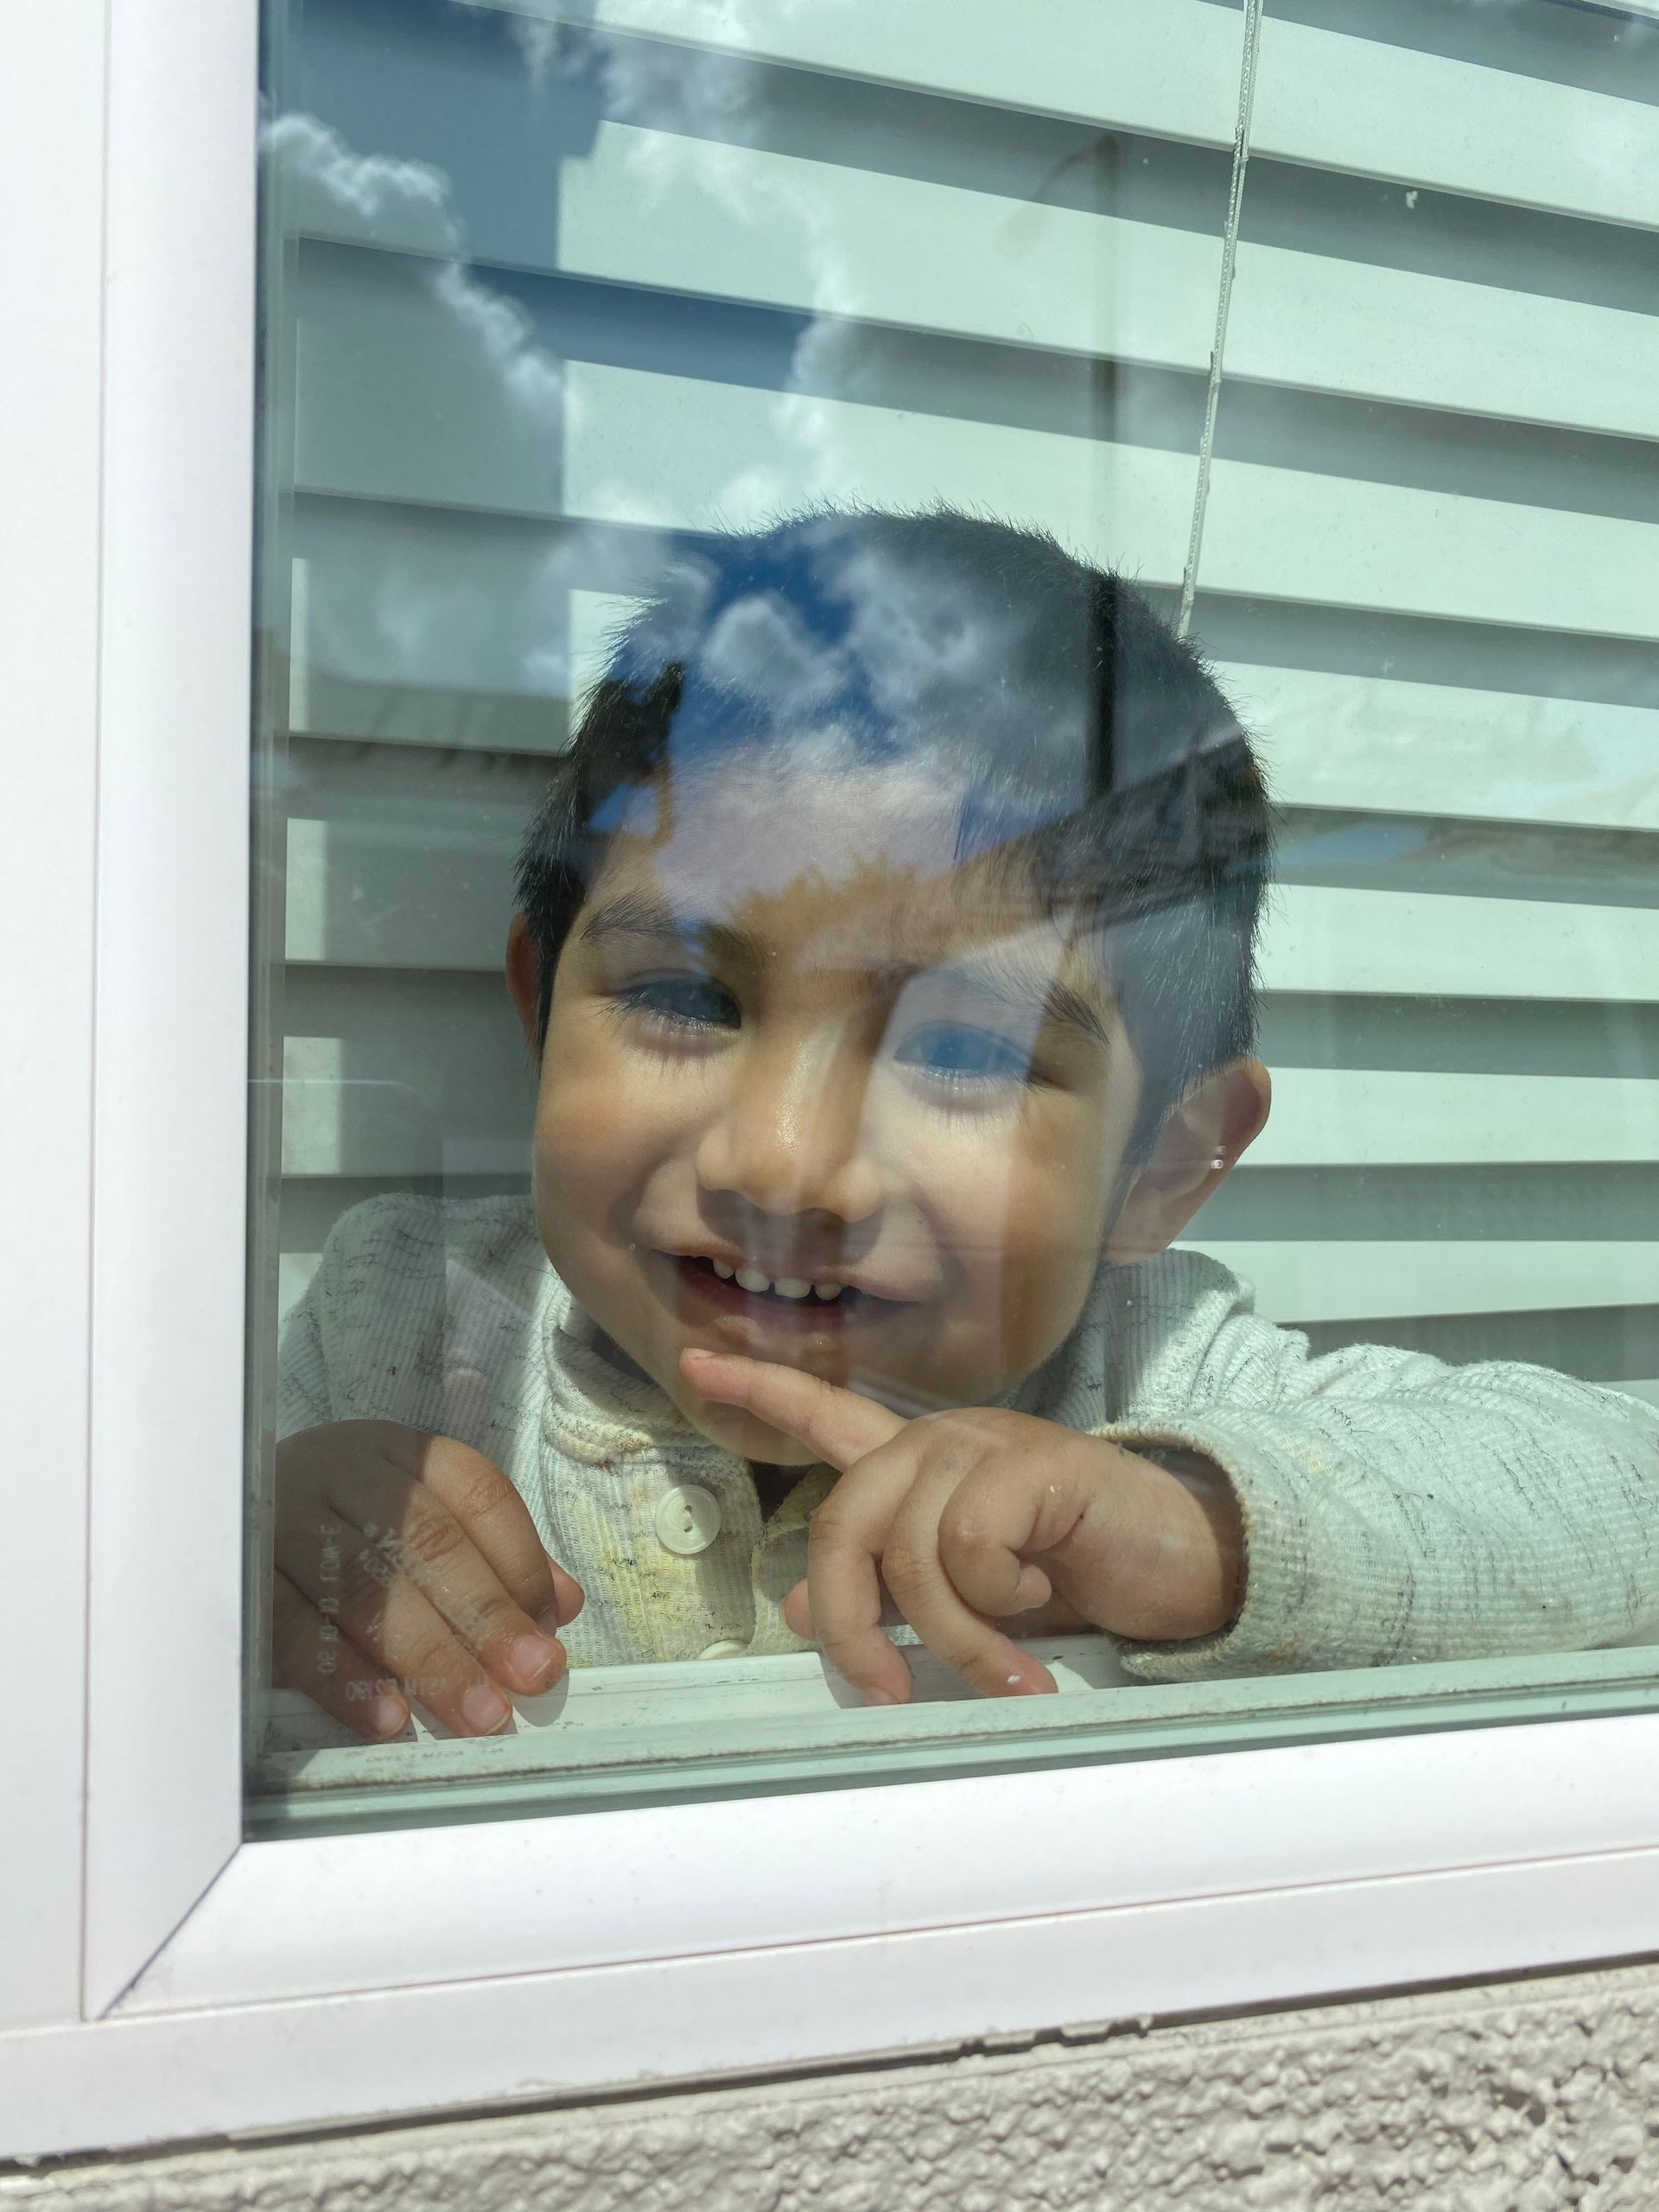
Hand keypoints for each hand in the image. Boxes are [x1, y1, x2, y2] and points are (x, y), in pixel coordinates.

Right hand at [271, 1420, 583, 1741]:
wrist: (200, 1505)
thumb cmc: (336, 1525)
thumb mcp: (412, 1518)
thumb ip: (490, 1558)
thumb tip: (563, 1607)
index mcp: (400, 1451)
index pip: (477, 1495)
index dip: (521, 1561)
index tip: (552, 1627)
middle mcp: (344, 1473)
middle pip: (429, 1543)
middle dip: (488, 1616)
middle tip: (533, 1676)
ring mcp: (285, 1520)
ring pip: (367, 1590)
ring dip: (430, 1658)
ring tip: (479, 1712)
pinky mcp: (239, 1576)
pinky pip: (294, 1629)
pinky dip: (343, 1677)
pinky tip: (386, 1717)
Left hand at [682, 1350, 1240, 1703]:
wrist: (1187, 1567)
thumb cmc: (1080, 1578)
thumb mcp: (970, 1598)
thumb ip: (888, 1593)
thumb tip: (794, 1608)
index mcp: (921, 1465)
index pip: (825, 1413)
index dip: (758, 1387)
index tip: (692, 1361)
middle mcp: (941, 1440)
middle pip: (841, 1523)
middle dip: (853, 1626)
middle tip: (890, 1695)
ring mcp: (986, 1446)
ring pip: (909, 1553)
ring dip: (956, 1640)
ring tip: (1012, 1673)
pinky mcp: (1033, 1464)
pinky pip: (970, 1546)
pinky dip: (1000, 1601)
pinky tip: (1045, 1601)